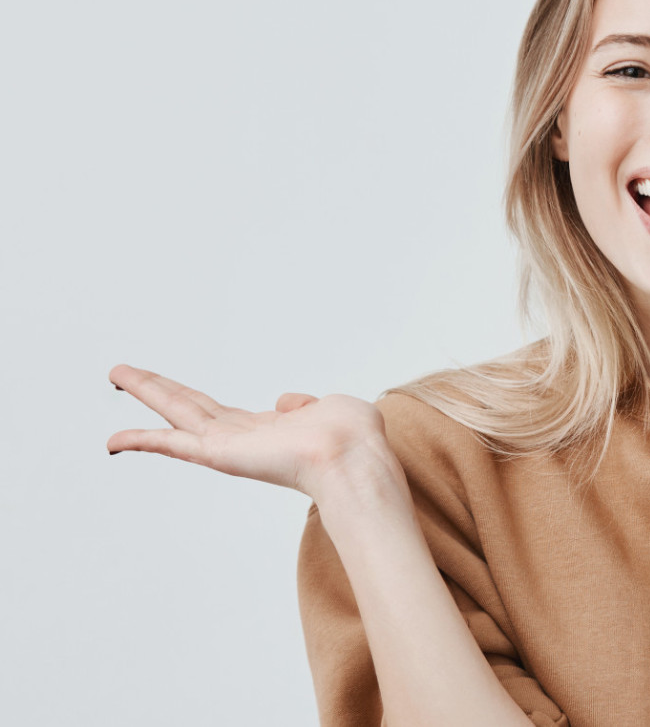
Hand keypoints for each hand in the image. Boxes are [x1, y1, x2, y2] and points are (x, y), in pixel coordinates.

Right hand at [106, 364, 394, 500]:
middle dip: (157, 388)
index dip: (198, 401)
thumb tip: (286, 401)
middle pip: (189, 407)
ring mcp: (229, 447)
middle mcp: (244, 439)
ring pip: (178, 413)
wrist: (354, 460)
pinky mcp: (219, 455)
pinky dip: (142, 441)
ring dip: (147, 391)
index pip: (221, 413)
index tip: (175, 391)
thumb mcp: (332, 408)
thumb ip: (307, 403)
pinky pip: (173, 445)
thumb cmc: (354, 439)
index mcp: (268, 429)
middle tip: (123, 372)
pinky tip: (113, 439)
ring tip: (116, 373)